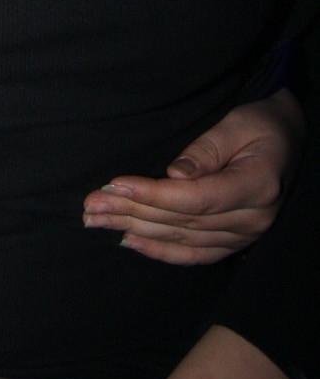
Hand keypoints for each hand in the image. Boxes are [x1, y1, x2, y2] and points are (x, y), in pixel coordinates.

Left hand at [82, 91, 304, 264]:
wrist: (286, 140)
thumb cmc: (259, 126)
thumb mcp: (236, 124)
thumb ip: (205, 150)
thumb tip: (173, 175)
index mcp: (257, 186)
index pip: (197, 198)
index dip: (153, 195)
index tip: (114, 186)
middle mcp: (253, 219)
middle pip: (183, 220)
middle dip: (131, 212)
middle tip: (90, 205)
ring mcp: (245, 236)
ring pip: (183, 238)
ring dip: (136, 230)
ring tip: (98, 220)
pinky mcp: (235, 241)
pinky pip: (195, 254)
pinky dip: (161, 251)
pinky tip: (130, 242)